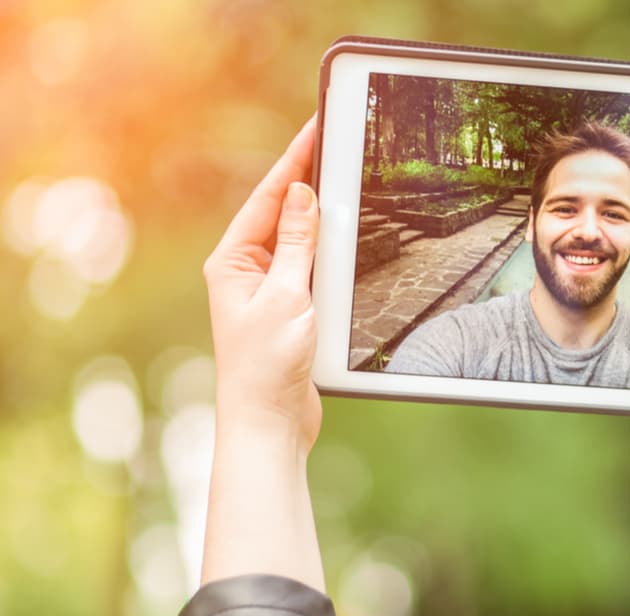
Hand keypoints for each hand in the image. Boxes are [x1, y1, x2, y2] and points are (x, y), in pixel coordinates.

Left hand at [199, 118, 325, 590]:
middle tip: (334, 141)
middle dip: (307, 177)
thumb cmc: (267, 366)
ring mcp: (266, 291)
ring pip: (297, 238)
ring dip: (319, 212)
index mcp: (233, 262)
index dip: (294, 161)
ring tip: (344, 176)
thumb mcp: (287, 296)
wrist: (269, 423)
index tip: (315, 127)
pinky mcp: (288, 310)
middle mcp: (245, 272)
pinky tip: (346, 236)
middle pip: (281, 212)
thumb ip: (297, 244)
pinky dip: (327, 247)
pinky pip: (309, 266)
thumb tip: (302, 193)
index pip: (269, 198)